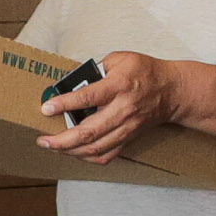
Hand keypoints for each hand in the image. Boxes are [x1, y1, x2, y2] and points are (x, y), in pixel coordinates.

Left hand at [36, 50, 172, 163]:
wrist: (172, 91)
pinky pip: (107, 155)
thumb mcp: (120, 58)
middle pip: (89, 131)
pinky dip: (88, 157)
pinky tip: (74, 153)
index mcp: (119, 85)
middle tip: (43, 140)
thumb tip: (72, 81)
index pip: (88, 97)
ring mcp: (126, 127)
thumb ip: (95, 68)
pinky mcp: (128, 138)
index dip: (65, 104)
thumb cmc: (146, 72)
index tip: (46, 108)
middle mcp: (123, 109)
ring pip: (96, 147)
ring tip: (53, 147)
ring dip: (71, 151)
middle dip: (62, 140)